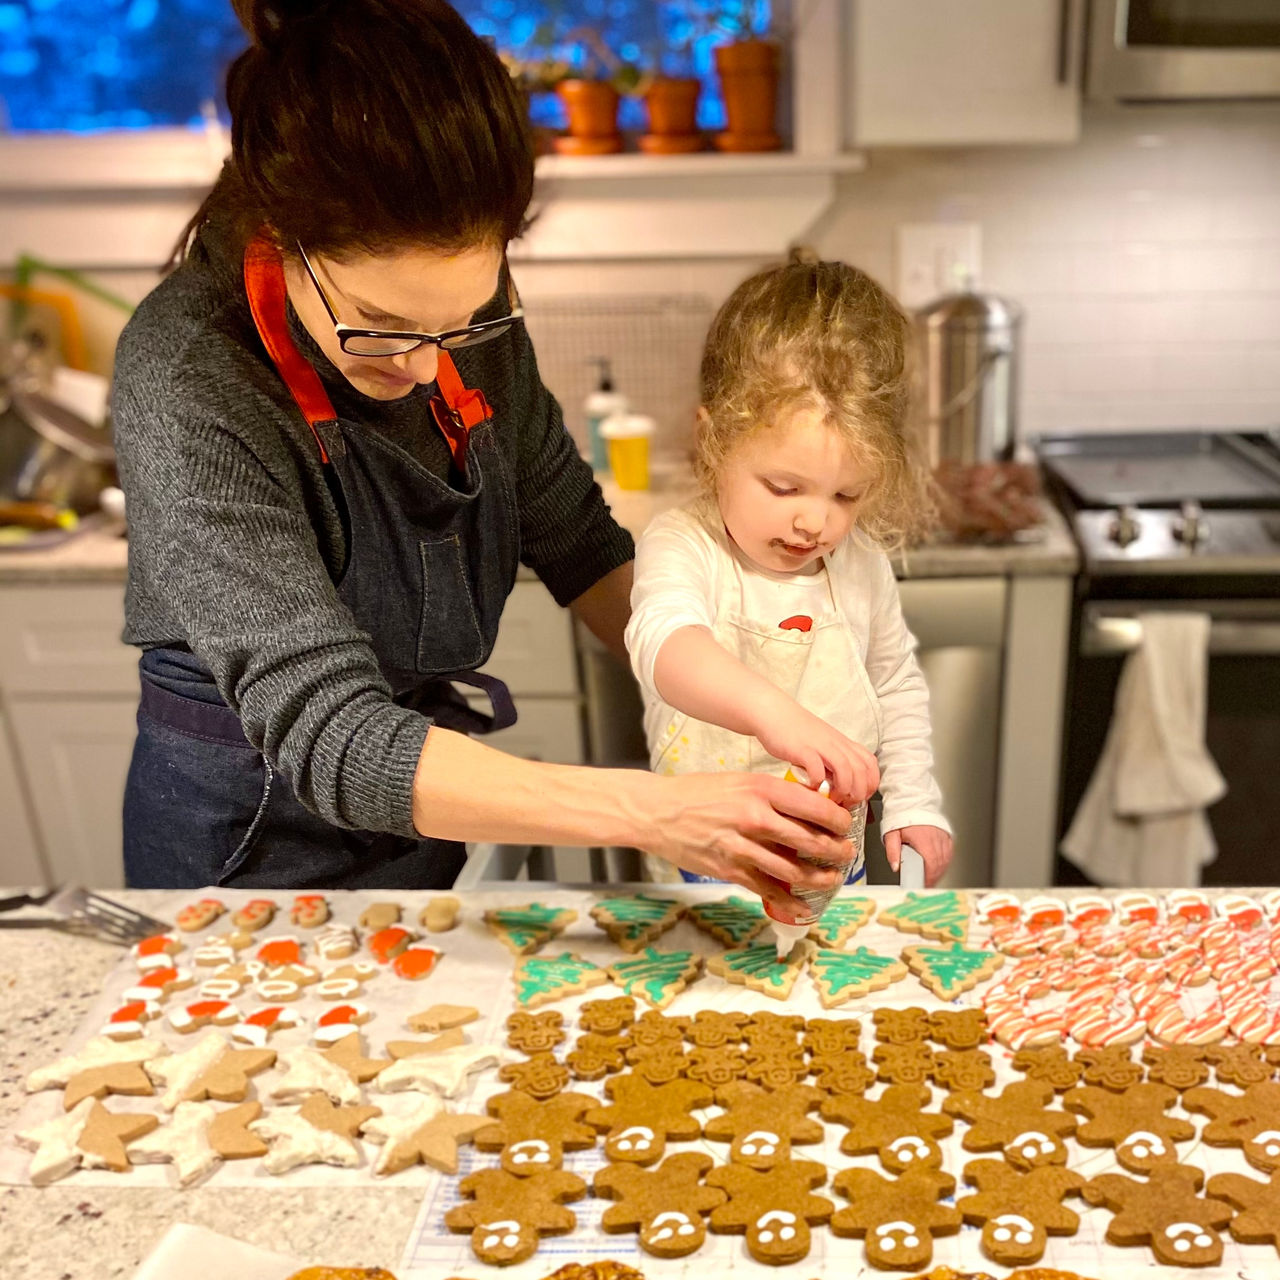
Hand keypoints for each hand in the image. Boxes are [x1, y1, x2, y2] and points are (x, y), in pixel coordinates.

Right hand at [639, 772, 852, 918]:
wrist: (657, 811)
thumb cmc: (697, 792)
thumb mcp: (739, 781)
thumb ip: (771, 794)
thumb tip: (808, 807)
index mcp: (760, 789)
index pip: (814, 806)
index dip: (838, 820)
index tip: (846, 826)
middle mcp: (755, 817)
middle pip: (810, 840)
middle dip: (836, 852)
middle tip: (846, 855)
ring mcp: (742, 846)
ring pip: (794, 870)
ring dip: (820, 878)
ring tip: (832, 878)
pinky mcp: (730, 870)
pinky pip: (768, 889)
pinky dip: (790, 901)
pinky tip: (803, 906)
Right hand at [750, 696, 879, 808]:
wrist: (775, 713)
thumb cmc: (798, 733)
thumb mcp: (824, 746)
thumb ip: (834, 763)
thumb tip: (840, 788)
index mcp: (844, 744)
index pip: (870, 765)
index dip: (869, 785)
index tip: (858, 798)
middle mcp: (836, 744)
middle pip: (862, 770)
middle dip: (858, 793)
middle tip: (844, 803)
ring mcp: (820, 746)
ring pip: (846, 769)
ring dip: (843, 789)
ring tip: (832, 799)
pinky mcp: (801, 749)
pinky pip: (816, 767)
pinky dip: (818, 780)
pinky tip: (811, 786)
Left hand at [883, 824, 952, 887]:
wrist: (913, 802)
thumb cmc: (902, 817)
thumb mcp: (891, 834)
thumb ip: (892, 851)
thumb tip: (895, 867)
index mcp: (922, 839)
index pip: (930, 863)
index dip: (929, 877)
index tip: (924, 884)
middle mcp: (935, 838)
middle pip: (939, 863)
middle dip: (933, 876)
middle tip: (926, 884)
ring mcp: (943, 836)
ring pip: (945, 859)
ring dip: (939, 870)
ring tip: (931, 877)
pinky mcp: (947, 835)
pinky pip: (949, 852)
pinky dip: (944, 861)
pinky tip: (938, 866)